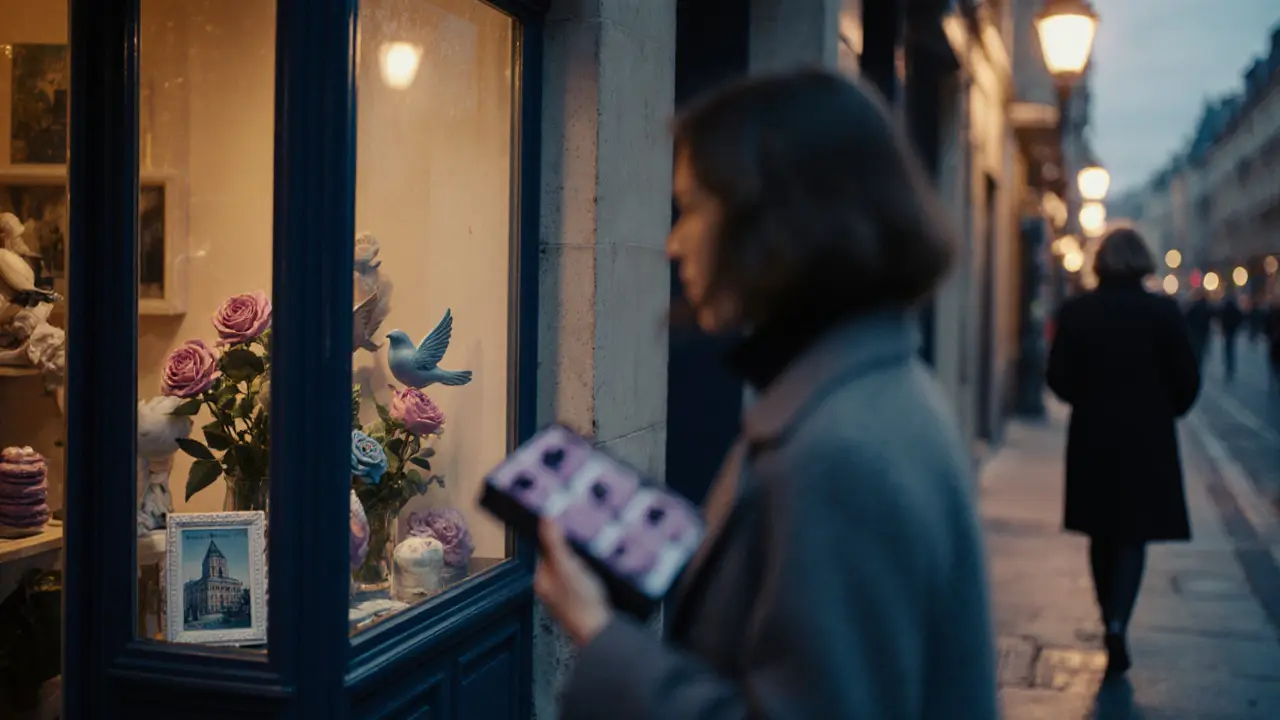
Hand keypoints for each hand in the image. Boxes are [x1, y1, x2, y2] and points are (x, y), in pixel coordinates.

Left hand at [534, 519, 611, 646]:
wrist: (601, 631)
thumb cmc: (581, 604)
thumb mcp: (567, 567)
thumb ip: (555, 543)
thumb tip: (545, 519)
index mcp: (542, 580)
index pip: (546, 549)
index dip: (558, 536)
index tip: (569, 524)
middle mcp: (552, 589)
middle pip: (561, 558)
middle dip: (573, 547)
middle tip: (584, 537)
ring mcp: (569, 596)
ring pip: (574, 568)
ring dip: (584, 559)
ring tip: (594, 552)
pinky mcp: (585, 601)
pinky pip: (586, 578)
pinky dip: (593, 572)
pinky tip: (601, 570)